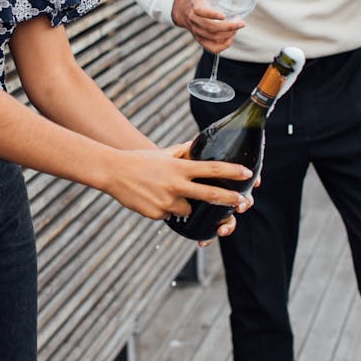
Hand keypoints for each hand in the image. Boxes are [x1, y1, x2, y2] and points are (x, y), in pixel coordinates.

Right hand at [105, 143, 253, 224]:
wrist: (113, 172)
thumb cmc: (141, 161)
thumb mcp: (164, 153)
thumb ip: (183, 151)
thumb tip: (196, 145)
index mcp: (179, 168)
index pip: (211, 169)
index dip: (231, 171)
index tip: (247, 173)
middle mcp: (176, 185)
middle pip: (209, 194)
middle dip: (229, 199)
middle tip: (243, 202)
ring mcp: (166, 202)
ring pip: (188, 210)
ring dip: (184, 205)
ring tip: (165, 193)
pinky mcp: (157, 214)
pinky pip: (170, 216)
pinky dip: (166, 210)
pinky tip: (152, 199)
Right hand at [172, 0, 246, 52]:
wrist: (186, 9)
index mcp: (196, 5)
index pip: (200, 11)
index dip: (211, 14)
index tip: (223, 15)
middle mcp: (194, 19)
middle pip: (210, 27)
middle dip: (228, 27)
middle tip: (241, 23)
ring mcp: (196, 31)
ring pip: (212, 38)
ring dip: (228, 35)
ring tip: (237, 27)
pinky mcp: (200, 40)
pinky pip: (212, 48)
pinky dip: (223, 45)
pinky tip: (230, 38)